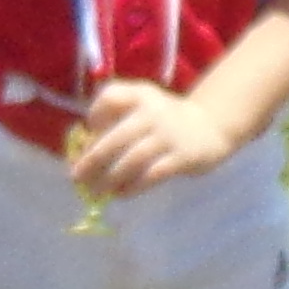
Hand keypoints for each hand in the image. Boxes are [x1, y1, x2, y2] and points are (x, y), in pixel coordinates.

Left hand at [72, 77, 238, 200]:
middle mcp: (152, 112)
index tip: (88, 133)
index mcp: (139, 94)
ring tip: (97, 192)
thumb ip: (115, 116)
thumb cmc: (164, 118)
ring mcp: (167, 135)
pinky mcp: (182, 157)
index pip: (110, 97)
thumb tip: (86, 146)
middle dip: (92, 160)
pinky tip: (121, 194)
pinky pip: (152, 174)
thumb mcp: (142, 104)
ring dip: (110, 178)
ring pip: (132, 159)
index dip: (95, 115)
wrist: (211, 126)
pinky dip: (134, 186)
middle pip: (116, 137)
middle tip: (77, 177)